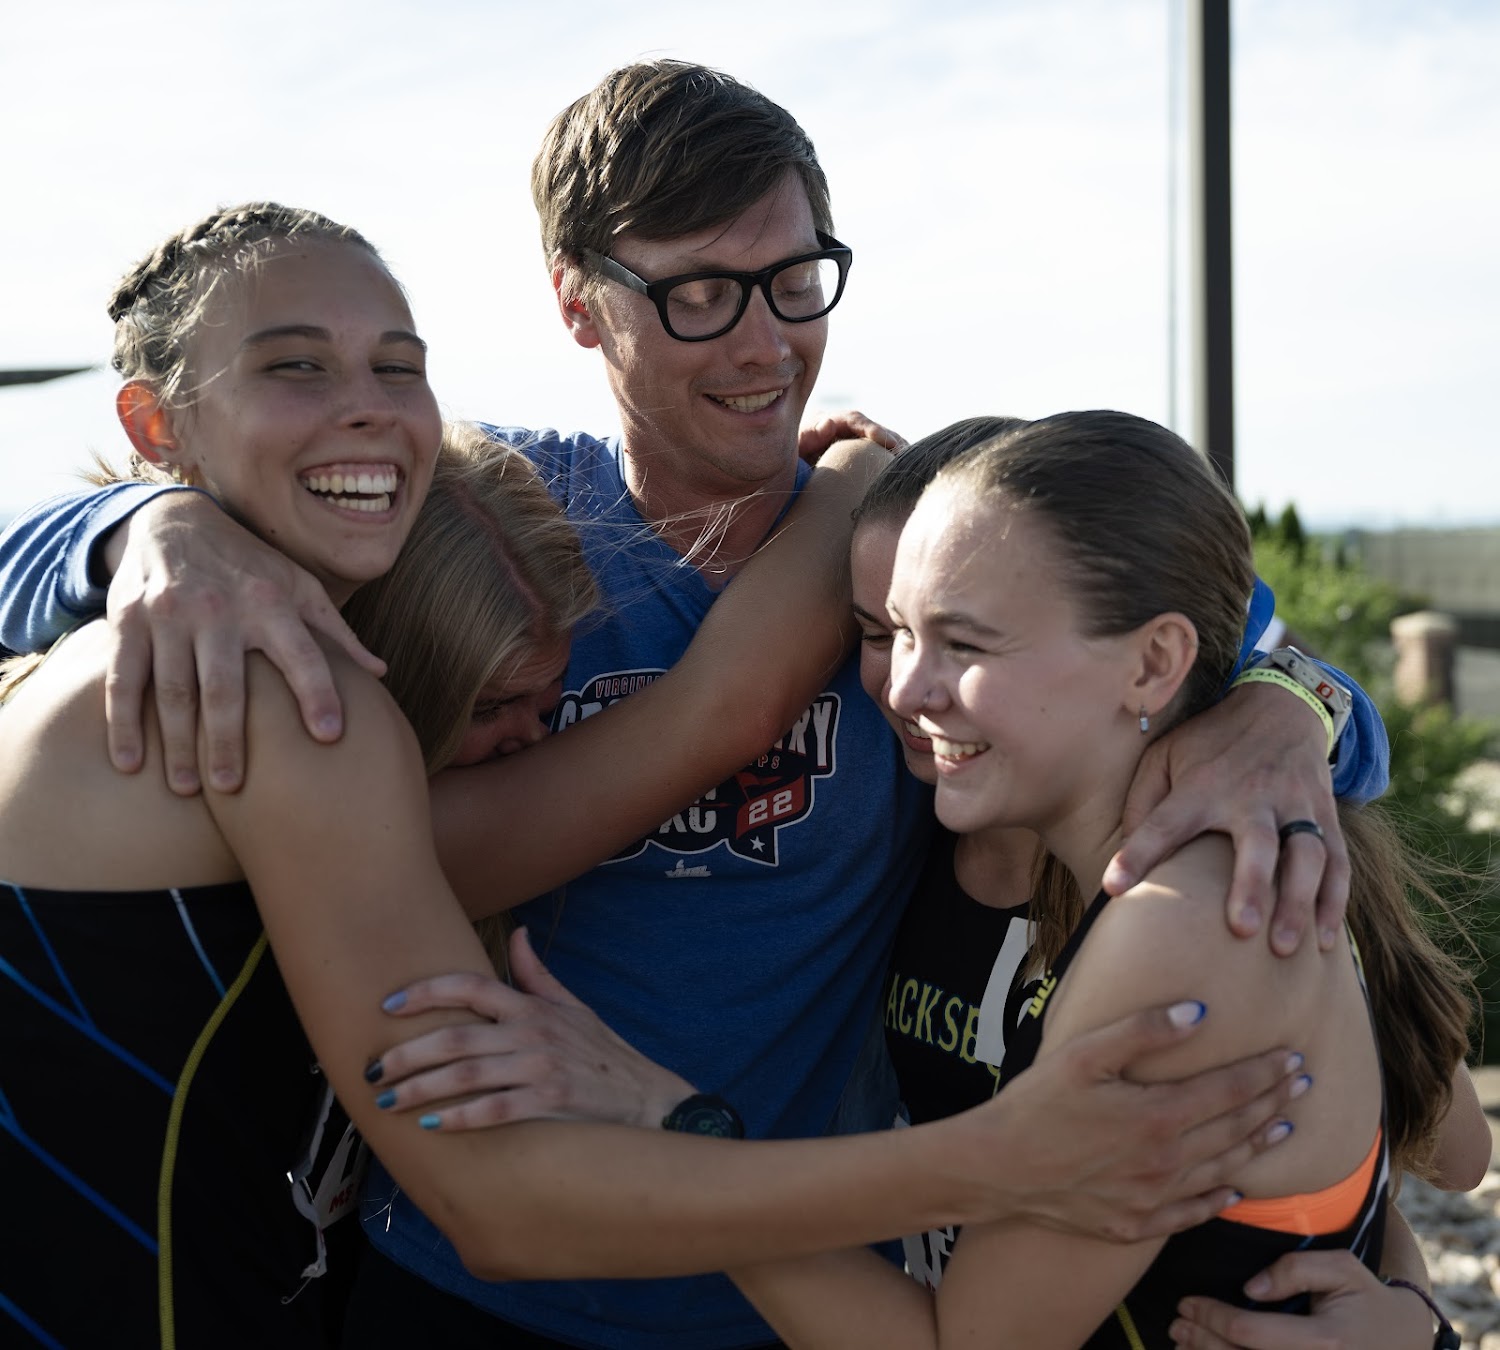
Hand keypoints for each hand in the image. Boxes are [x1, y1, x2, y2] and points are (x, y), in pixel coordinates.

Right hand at [104, 491, 382, 793]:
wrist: (174, 520)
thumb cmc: (250, 568)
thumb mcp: (299, 586)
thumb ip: (336, 633)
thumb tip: (380, 673)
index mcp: (270, 603)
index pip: (301, 653)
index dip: (318, 692)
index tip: (330, 735)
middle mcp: (219, 609)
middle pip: (225, 685)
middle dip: (228, 739)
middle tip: (234, 788)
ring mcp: (169, 615)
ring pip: (172, 690)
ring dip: (178, 744)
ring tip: (189, 789)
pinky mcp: (128, 622)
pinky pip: (123, 679)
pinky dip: (122, 724)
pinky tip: (129, 763)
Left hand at [370, 928, 696, 1130]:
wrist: (647, 1097)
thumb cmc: (602, 1053)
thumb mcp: (573, 1007)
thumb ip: (537, 975)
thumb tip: (518, 934)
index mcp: (532, 1007)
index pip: (470, 985)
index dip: (425, 992)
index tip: (387, 1005)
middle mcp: (533, 1032)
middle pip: (456, 1037)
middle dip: (406, 1054)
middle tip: (373, 1069)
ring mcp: (542, 1068)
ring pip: (467, 1075)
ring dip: (421, 1089)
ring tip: (388, 1102)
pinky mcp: (551, 1103)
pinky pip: (495, 1110)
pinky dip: (461, 1118)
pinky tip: (433, 1126)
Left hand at [797, 409, 905, 462]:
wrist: (789, 466)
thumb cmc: (790, 454)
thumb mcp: (796, 444)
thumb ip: (808, 434)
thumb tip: (828, 423)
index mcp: (834, 421)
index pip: (858, 421)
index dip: (874, 430)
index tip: (887, 442)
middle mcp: (850, 429)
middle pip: (877, 431)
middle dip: (894, 442)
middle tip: (907, 456)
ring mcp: (858, 442)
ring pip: (883, 443)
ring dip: (898, 453)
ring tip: (911, 466)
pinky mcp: (863, 456)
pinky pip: (881, 457)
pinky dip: (892, 463)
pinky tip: (902, 476)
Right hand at [968, 1001, 1306, 1241]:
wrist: (996, 1168)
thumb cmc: (1035, 1104)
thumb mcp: (1083, 1054)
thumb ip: (1143, 1030)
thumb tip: (1200, 1013)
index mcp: (1156, 1115)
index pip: (1229, 1090)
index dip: (1265, 1072)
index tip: (1294, 1058)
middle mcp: (1165, 1162)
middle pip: (1235, 1129)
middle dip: (1273, 1102)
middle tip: (1304, 1084)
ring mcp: (1152, 1199)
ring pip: (1222, 1169)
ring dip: (1257, 1145)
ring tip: (1284, 1126)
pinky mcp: (1134, 1224)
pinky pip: (1192, 1213)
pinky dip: (1219, 1198)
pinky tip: (1234, 1189)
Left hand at [1105, 680, 1349, 955]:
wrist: (1279, 707)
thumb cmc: (1208, 744)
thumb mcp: (1164, 756)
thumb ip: (1142, 803)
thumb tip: (1120, 858)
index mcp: (1202, 786)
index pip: (1164, 823)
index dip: (1138, 854)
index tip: (1114, 888)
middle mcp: (1252, 797)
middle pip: (1258, 843)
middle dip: (1252, 886)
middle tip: (1242, 929)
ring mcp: (1295, 806)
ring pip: (1308, 856)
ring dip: (1299, 903)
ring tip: (1283, 948)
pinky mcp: (1325, 815)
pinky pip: (1339, 862)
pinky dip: (1335, 902)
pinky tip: (1325, 941)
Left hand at [1170, 1251, 1437, 1347]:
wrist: (1404, 1345)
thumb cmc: (1367, 1301)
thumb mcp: (1342, 1269)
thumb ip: (1295, 1268)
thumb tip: (1250, 1289)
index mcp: (1324, 1342)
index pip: (1249, 1331)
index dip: (1210, 1317)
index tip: (1186, 1303)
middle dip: (1200, 1342)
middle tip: (1176, 1325)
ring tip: (1184, 1344)